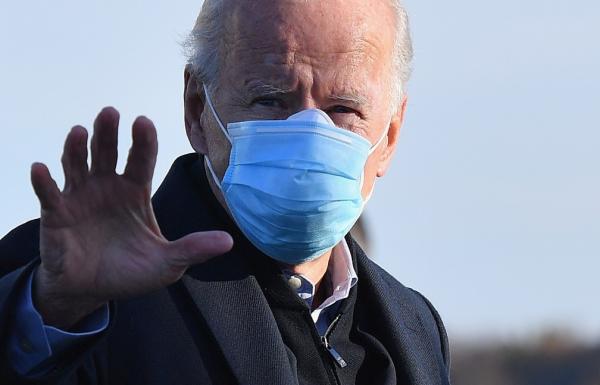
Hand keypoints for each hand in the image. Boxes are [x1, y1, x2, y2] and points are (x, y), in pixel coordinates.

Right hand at [30, 107, 232, 328]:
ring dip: (76, 148)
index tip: (144, 122)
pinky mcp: (56, 214)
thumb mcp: (167, 263)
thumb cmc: (130, 271)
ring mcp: (80, 197)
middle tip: (111, 113)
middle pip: (107, 152)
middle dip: (108, 132)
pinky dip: (43, 181)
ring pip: (77, 164)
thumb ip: (193, 249)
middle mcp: (107, 186)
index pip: (141, 159)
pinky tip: (41, 169)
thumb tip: (229, 241)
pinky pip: (49, 194)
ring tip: (78, 131)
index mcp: (135, 191)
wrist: (92, 291)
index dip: (143, 141)